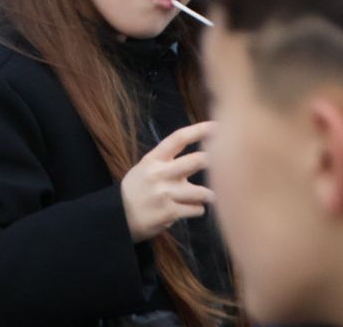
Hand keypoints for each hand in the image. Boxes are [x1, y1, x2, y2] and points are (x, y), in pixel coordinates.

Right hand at [121, 121, 215, 241]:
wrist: (117, 216)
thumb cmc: (137, 190)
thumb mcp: (145, 169)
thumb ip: (169, 162)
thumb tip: (203, 155)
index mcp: (153, 159)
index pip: (178, 138)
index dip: (199, 130)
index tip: (217, 126)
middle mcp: (159, 173)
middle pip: (196, 161)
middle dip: (215, 163)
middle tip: (225, 167)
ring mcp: (164, 193)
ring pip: (203, 192)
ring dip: (208, 195)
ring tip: (205, 197)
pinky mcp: (169, 212)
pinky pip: (197, 210)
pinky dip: (196, 210)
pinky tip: (188, 210)